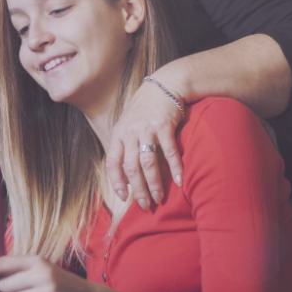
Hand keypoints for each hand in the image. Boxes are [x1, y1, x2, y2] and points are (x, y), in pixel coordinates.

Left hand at [105, 76, 184, 210]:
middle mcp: (129, 132)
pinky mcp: (164, 126)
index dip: (116, 181)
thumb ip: (125, 145)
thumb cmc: (145, 110)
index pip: (112, 162)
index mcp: (118, 134)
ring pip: (148, 162)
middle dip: (137, 189)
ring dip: (154, 183)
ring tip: (159, 197)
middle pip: (131, 167)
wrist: (164, 86)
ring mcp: (146, 129)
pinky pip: (169, 152)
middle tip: (145, 205)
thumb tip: (126, 174)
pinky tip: (178, 181)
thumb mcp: (128, 124)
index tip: (124, 197)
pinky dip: (174, 168)